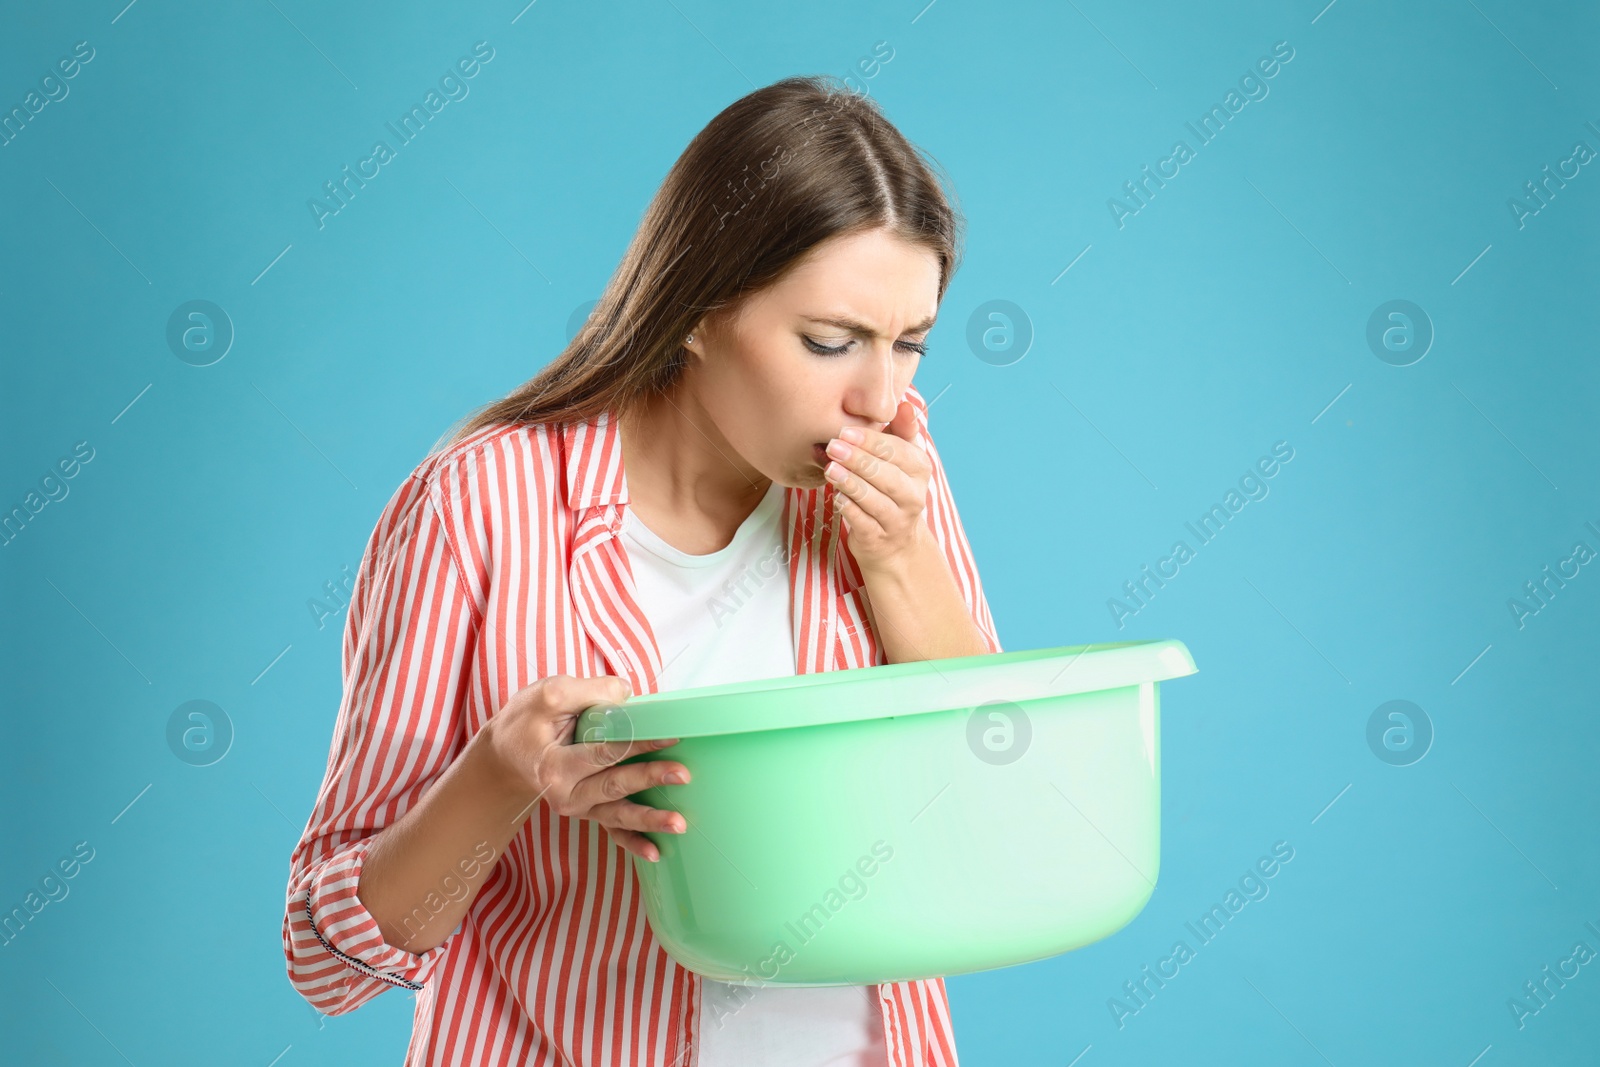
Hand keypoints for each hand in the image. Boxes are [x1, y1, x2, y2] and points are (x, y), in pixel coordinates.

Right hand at [478, 673, 689, 861]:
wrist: (503, 756)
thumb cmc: (525, 722)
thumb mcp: (548, 695)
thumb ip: (589, 692)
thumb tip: (628, 695)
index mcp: (554, 766)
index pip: (604, 752)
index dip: (638, 743)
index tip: (670, 735)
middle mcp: (565, 794)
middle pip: (615, 785)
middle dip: (650, 779)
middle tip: (683, 774)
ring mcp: (577, 806)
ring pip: (617, 815)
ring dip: (649, 820)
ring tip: (680, 823)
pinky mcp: (587, 810)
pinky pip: (610, 831)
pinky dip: (632, 843)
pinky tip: (656, 853)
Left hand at [822, 399, 932, 574]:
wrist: (896, 541)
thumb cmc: (892, 488)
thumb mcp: (902, 458)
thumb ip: (902, 430)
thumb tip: (905, 404)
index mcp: (919, 469)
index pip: (897, 451)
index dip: (870, 441)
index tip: (845, 431)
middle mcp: (913, 495)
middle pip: (885, 475)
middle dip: (858, 460)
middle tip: (833, 446)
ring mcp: (897, 520)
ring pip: (874, 499)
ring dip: (851, 483)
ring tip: (831, 469)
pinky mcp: (878, 539)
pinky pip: (863, 522)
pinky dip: (850, 509)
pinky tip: (836, 497)